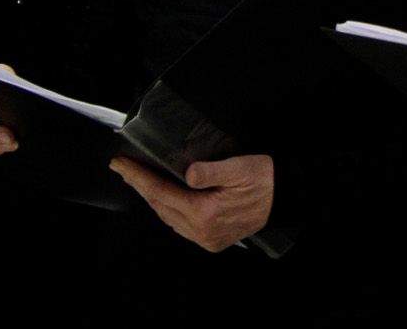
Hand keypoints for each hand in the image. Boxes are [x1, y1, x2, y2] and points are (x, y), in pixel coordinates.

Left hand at [111, 153, 273, 252]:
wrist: (286, 198)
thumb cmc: (266, 181)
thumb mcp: (241, 167)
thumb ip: (212, 170)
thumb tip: (188, 174)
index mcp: (205, 212)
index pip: (160, 192)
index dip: (138, 177)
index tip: (121, 165)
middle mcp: (202, 230)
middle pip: (160, 206)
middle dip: (141, 186)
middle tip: (126, 169)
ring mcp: (206, 239)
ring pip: (168, 218)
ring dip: (154, 199)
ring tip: (142, 181)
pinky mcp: (212, 241)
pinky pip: (181, 226)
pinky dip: (169, 211)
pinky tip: (168, 200)